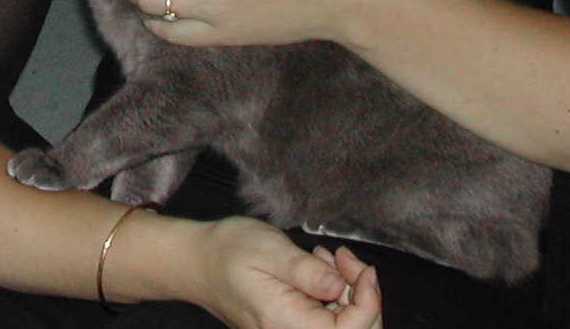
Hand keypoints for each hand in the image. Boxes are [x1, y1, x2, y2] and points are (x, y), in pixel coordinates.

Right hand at [184, 217, 381, 328]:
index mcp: (288, 326)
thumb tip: (339, 287)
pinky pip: (330, 321)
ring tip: (326, 258)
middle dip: (363, 296)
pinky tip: (320, 268)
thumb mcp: (268, 249)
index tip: (362, 267)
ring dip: (350, 292)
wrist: (200, 263)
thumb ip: (305, 271)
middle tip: (344, 257)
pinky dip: (337, 295)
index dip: (369, 301)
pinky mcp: (295, 328)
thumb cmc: (230, 251)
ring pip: (347, 327)